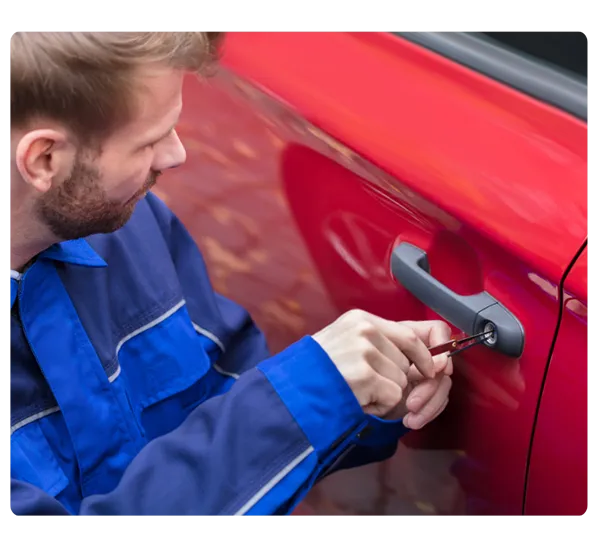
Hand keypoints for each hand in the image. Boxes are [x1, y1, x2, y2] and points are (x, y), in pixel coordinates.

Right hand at [312, 310, 448, 417]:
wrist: (290, 391)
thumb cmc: (318, 371)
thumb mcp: (346, 343)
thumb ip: (380, 345)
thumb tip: (428, 361)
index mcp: (360, 319)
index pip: (410, 335)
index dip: (424, 356)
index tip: (429, 370)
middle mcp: (364, 330)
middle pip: (407, 362)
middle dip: (395, 381)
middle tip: (367, 387)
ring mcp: (364, 352)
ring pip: (402, 381)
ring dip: (385, 394)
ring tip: (356, 391)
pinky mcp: (364, 375)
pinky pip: (392, 396)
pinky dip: (379, 406)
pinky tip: (357, 400)